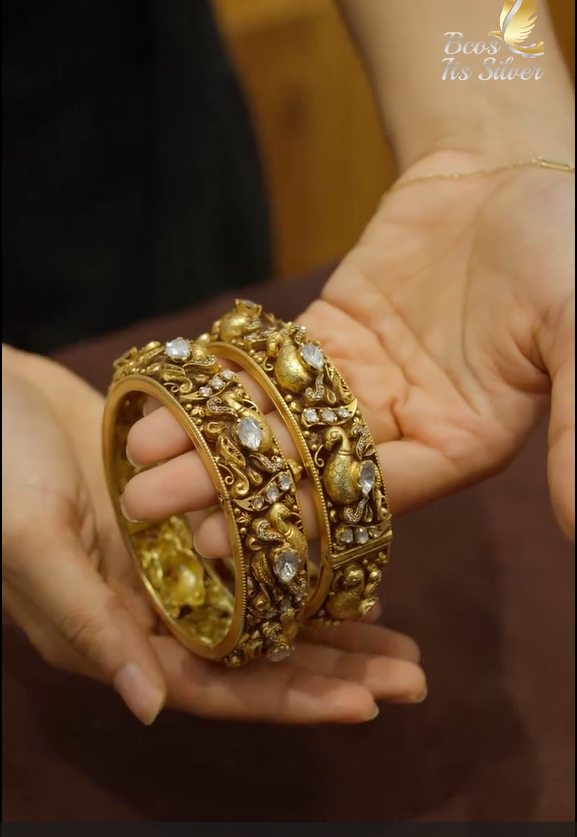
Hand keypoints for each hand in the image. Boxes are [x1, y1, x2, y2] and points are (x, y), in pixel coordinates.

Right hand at [2, 348, 424, 724]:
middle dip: (335, 668)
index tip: (366, 704)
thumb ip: (90, 624)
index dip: (291, 699)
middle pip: (259, 653)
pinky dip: (301, 552)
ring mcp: (175, 556)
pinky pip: (256, 539)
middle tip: (413, 678)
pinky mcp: (189, 509)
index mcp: (118, 632)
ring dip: (331, 617)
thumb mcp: (33, 544)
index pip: (218, 684)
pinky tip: (350, 557)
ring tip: (401, 634)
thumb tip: (151, 708)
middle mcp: (155, 605)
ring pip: (268, 599)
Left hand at [123, 151, 573, 578]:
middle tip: (152, 509)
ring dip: (209, 438)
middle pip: (309, 471)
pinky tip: (166, 393)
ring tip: (137, 455)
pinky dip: (221, 380)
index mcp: (460, 446)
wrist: (506, 171)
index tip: (230, 544)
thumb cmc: (560, 246)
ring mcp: (360, 386)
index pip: (372, 500)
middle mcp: (405, 430)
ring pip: (277, 423)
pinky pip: (269, 367)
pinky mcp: (328, 342)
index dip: (300, 521)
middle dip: (232, 489)